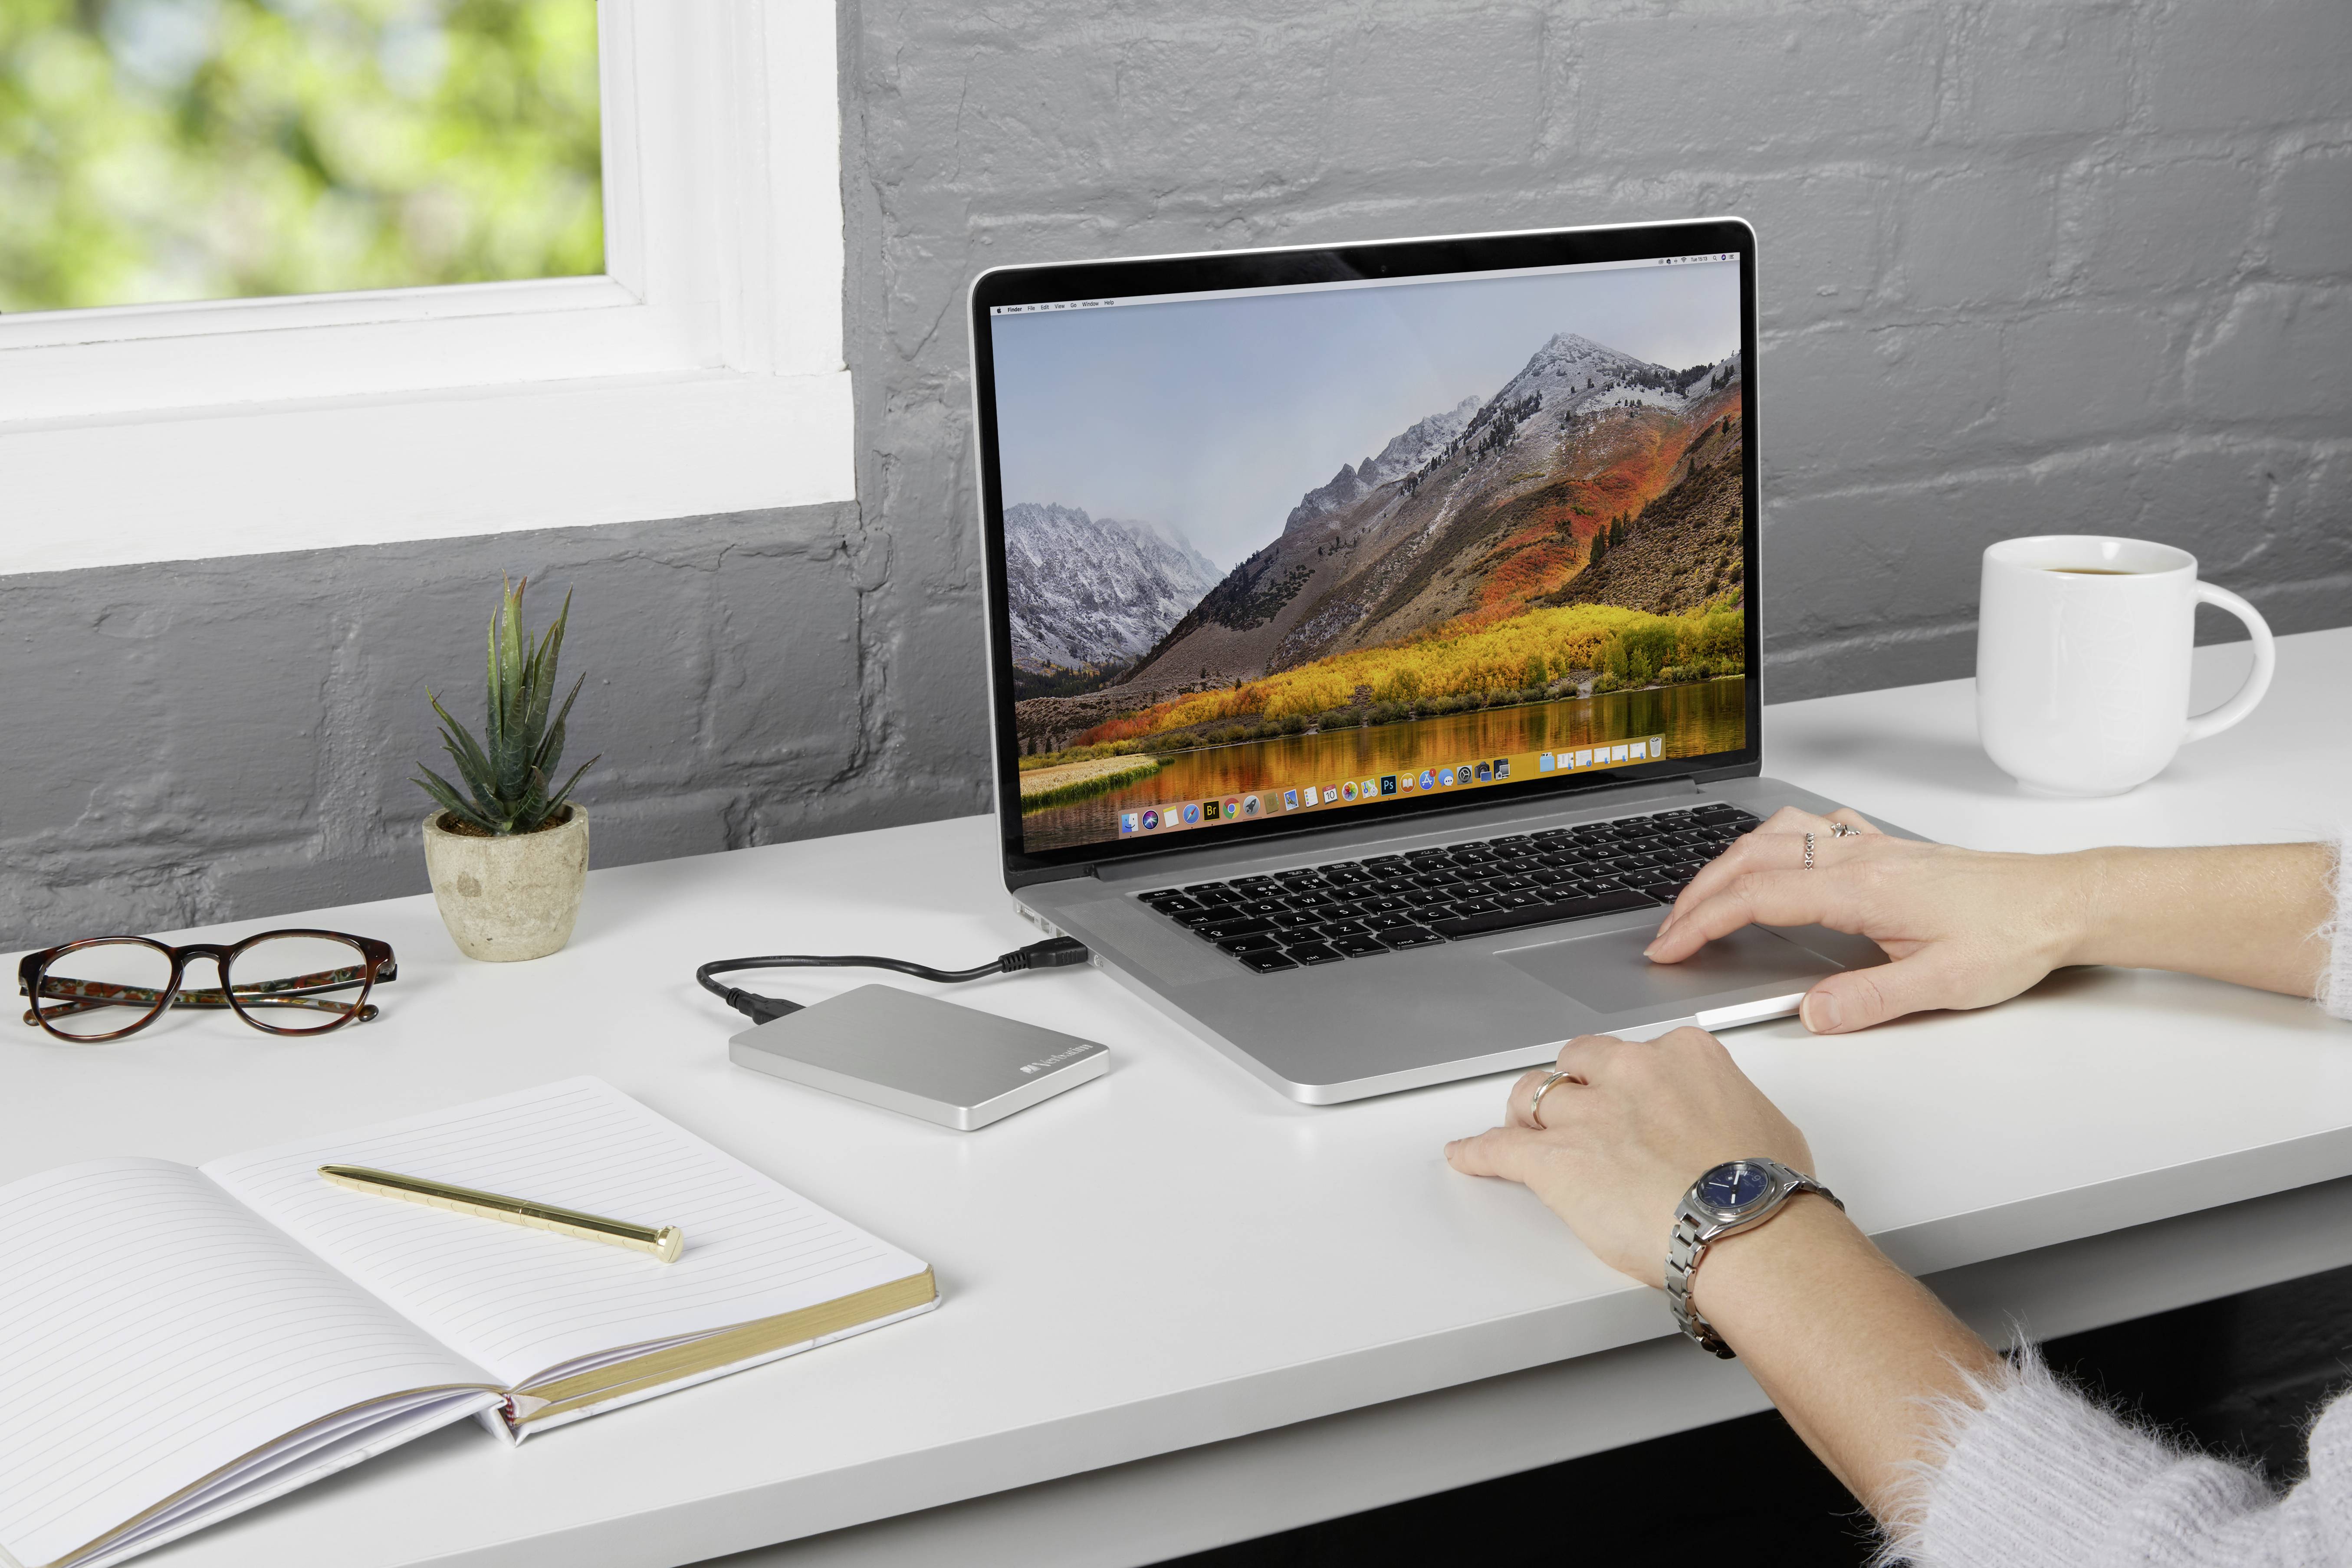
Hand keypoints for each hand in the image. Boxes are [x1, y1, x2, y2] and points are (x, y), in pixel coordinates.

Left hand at [1444, 1027, 1813, 1287]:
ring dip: (1527, 1114)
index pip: (1635, 1053)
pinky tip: (1466, 1155)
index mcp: (1682, 1056)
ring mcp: (1588, 1114)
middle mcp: (1629, 1073)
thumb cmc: (1765, 1191)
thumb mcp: (1761, 1123)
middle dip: (1571, 1087)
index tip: (1627, 1101)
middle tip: (1571, 1114)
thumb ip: (1721, 1107)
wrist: (1746, 1231)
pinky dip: (1478, 1152)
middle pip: (1577, 1063)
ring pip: (1534, 1095)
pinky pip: (1499, 1147)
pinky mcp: (1554, 1159)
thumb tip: (1717, 1123)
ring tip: (1522, 1131)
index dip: (1625, 1083)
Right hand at [1644, 806, 2089, 1032]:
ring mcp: (1871, 846)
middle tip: (1669, 931)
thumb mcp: (1943, 985)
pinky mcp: (1886, 847)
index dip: (1703, 921)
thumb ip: (1869, 999)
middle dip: (1698, 893)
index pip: (1757, 898)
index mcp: (1861, 889)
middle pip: (1751, 859)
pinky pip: (1813, 825)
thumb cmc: (2012, 936)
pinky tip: (1777, 855)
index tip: (1671, 947)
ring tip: (1706, 896)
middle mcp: (1859, 857)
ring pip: (1776, 835)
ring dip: (1729, 863)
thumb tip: (1810, 1013)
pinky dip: (1775, 839)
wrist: (2060, 901)